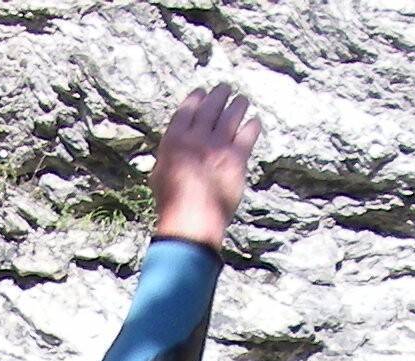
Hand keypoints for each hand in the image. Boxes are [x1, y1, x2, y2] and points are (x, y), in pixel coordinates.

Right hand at [151, 83, 260, 250]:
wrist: (191, 218)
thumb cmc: (171, 203)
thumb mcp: (159, 175)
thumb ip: (168, 157)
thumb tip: (171, 153)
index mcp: (174, 139)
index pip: (187, 109)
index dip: (197, 97)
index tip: (202, 92)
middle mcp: (196, 136)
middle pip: (211, 107)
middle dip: (219, 94)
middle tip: (225, 89)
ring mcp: (217, 145)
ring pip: (231, 115)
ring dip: (238, 104)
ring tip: (242, 100)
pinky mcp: (236, 157)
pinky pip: (248, 134)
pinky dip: (252, 126)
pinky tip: (255, 122)